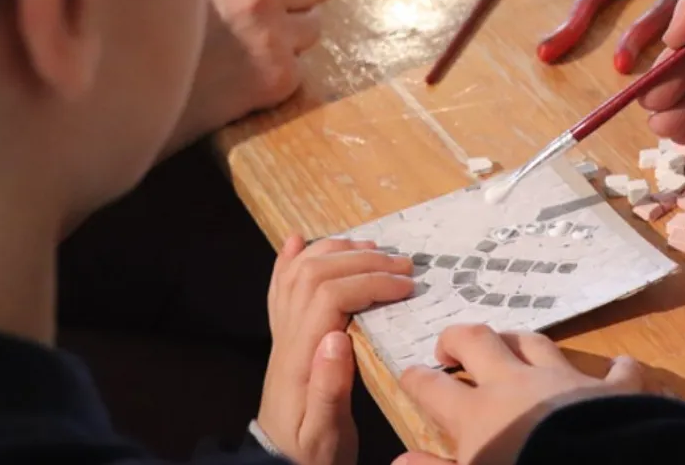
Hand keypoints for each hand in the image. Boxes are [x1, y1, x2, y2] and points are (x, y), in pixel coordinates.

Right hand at [167, 0, 326, 152]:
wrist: (139, 89)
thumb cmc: (162, 17)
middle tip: (252, 13)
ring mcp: (272, 35)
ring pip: (314, 22)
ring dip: (291, 31)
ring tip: (249, 40)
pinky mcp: (281, 74)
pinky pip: (305, 61)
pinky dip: (282, 65)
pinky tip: (247, 68)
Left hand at [257, 235, 414, 464]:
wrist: (277, 464)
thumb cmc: (310, 453)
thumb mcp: (325, 433)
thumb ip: (329, 388)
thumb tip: (337, 336)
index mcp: (301, 357)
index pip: (331, 296)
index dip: (370, 282)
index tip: (406, 286)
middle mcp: (287, 336)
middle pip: (316, 274)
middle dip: (363, 260)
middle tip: (403, 265)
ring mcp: (282, 334)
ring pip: (299, 273)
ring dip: (335, 251)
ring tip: (371, 248)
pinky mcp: (284, 337)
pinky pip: (280, 288)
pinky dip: (288, 260)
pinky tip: (297, 241)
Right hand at [395, 325, 643, 464]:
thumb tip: (399, 461)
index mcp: (477, 413)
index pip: (433, 388)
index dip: (416, 379)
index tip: (408, 374)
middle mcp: (516, 384)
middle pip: (479, 342)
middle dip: (459, 338)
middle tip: (450, 348)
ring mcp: (564, 380)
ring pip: (535, 342)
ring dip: (519, 342)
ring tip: (511, 346)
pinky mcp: (609, 390)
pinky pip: (617, 372)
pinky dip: (618, 370)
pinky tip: (621, 367)